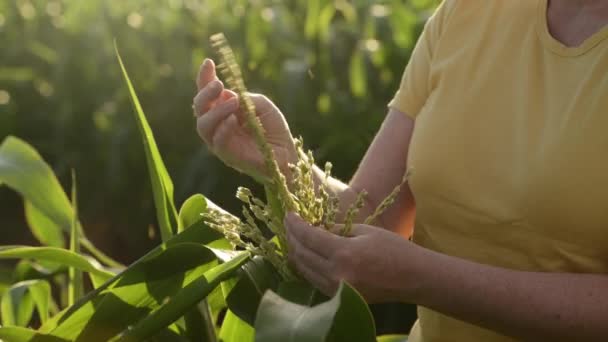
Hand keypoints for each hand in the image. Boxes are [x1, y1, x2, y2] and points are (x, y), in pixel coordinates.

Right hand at [193, 59, 296, 180]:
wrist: (286, 153)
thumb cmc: (274, 129)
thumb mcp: (262, 105)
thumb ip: (245, 98)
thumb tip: (226, 94)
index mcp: (223, 110)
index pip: (207, 94)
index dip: (204, 78)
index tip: (209, 62)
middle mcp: (217, 125)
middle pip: (199, 108)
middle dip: (206, 93)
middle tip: (220, 85)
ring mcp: (220, 141)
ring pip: (203, 125)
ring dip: (216, 111)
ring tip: (233, 102)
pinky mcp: (227, 156)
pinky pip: (217, 142)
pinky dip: (223, 129)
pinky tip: (233, 120)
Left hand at [284, 213, 426, 302]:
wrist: (414, 278)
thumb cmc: (393, 249)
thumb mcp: (364, 231)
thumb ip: (335, 229)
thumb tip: (313, 226)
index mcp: (343, 253)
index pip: (308, 236)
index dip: (295, 224)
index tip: (289, 214)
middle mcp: (336, 274)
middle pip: (301, 253)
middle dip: (291, 236)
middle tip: (289, 223)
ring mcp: (336, 289)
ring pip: (303, 269)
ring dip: (295, 252)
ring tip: (293, 237)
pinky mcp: (339, 298)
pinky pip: (313, 280)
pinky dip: (306, 266)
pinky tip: (305, 255)